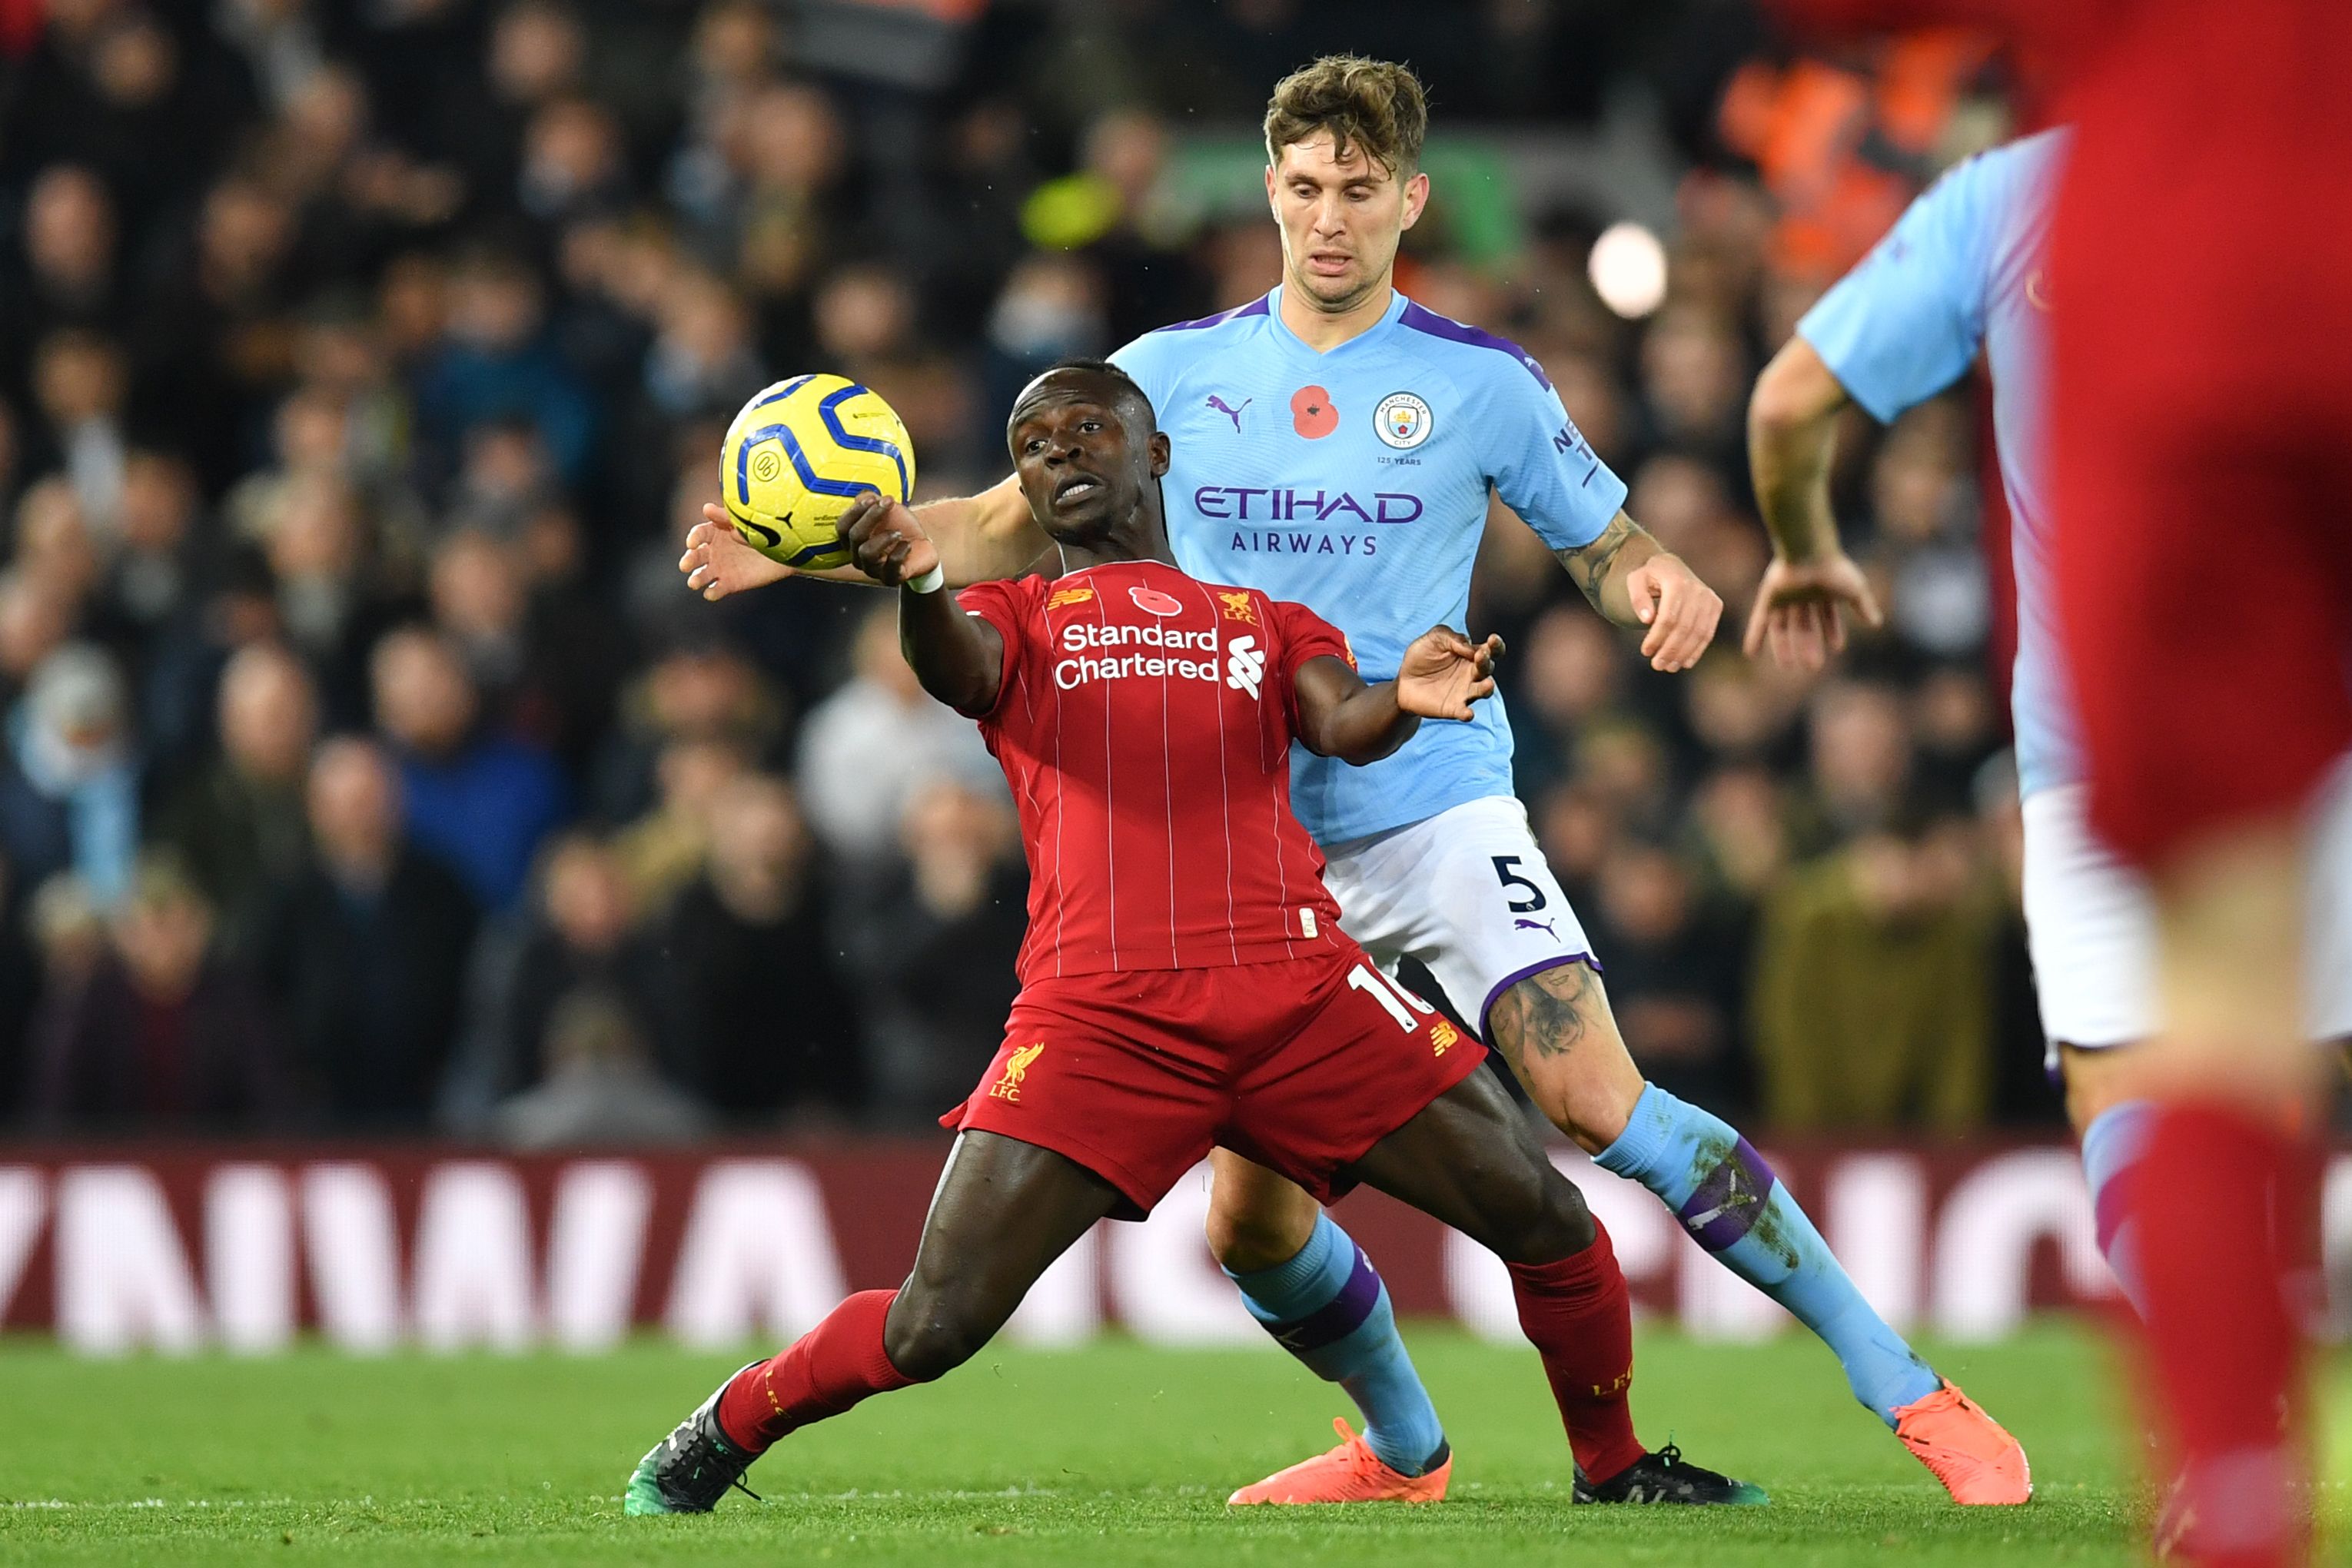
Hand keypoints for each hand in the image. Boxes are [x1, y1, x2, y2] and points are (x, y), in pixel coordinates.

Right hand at [681, 505, 793, 600]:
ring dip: (696, 579)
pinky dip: (712, 593)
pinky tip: (711, 593)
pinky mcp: (729, 583)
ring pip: (702, 575)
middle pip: (695, 556)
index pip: (699, 535)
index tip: (692, 543)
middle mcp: (713, 551)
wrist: (784, 551)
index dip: (693, 538)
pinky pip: (717, 590)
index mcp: (714, 532)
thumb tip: (706, 508)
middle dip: (689, 560)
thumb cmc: (762, 530)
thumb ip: (725, 517)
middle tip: (685, 565)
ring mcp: (720, 568)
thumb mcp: (743, 521)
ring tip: (694, 583)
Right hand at [838, 491, 940, 587]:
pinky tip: (908, 545)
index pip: (842, 527)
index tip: (873, 498)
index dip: (855, 511)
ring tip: (898, 532)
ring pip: (867, 553)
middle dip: (872, 516)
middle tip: (889, 503)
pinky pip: (890, 566)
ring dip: (884, 537)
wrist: (923, 546)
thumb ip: (872, 500)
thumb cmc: (900, 526)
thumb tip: (861, 495)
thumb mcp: (887, 509)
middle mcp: (858, 556)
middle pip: (855, 536)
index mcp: (853, 540)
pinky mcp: (890, 578)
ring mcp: (873, 570)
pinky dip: (900, 551)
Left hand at [1395, 626, 1504, 720]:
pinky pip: (1464, 712)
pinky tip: (1468, 713)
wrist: (1404, 680)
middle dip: (1486, 662)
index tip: (1493, 639)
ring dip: (1486, 688)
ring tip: (1488, 684)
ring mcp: (1465, 692)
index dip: (1495, 645)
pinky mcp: (1453, 708)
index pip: (1490, 650)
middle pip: (1487, 668)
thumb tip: (1471, 649)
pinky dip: (1467, 713)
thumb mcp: (1435, 638)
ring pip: (1483, 691)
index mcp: (1472, 655)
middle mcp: (1473, 674)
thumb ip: (1452, 638)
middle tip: (1481, 655)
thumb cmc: (1422, 656)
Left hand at [1624, 553, 1720, 672]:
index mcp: (1677, 582)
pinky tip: (1685, 662)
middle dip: (1670, 650)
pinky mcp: (1715, 606)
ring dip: (1683, 654)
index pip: (1668, 617)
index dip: (1657, 637)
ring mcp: (1709, 598)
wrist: (1672, 566)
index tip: (1645, 651)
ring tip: (1669, 667)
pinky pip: (1708, 632)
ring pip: (1698, 633)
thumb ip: (1638, 598)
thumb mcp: (1635, 580)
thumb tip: (1646, 620)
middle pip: (1684, 628)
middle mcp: (1697, 590)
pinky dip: (1697, 650)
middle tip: (1657, 665)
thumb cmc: (1650, 576)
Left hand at [1740, 550, 1884, 671]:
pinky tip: (1751, 653)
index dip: (1833, 630)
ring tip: (1788, 667)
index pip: (1828, 615)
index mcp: (1823, 591)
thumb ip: (1864, 606)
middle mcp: (1803, 594)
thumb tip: (1876, 623)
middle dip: (1809, 646)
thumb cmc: (1834, 569)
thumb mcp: (1855, 589)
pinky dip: (1755, 636)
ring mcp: (1784, 596)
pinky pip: (1759, 619)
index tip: (1837, 648)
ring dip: (1784, 647)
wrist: (1808, 552)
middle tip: (1812, 667)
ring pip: (1783, 627)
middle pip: (1804, 626)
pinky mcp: (1768, 597)